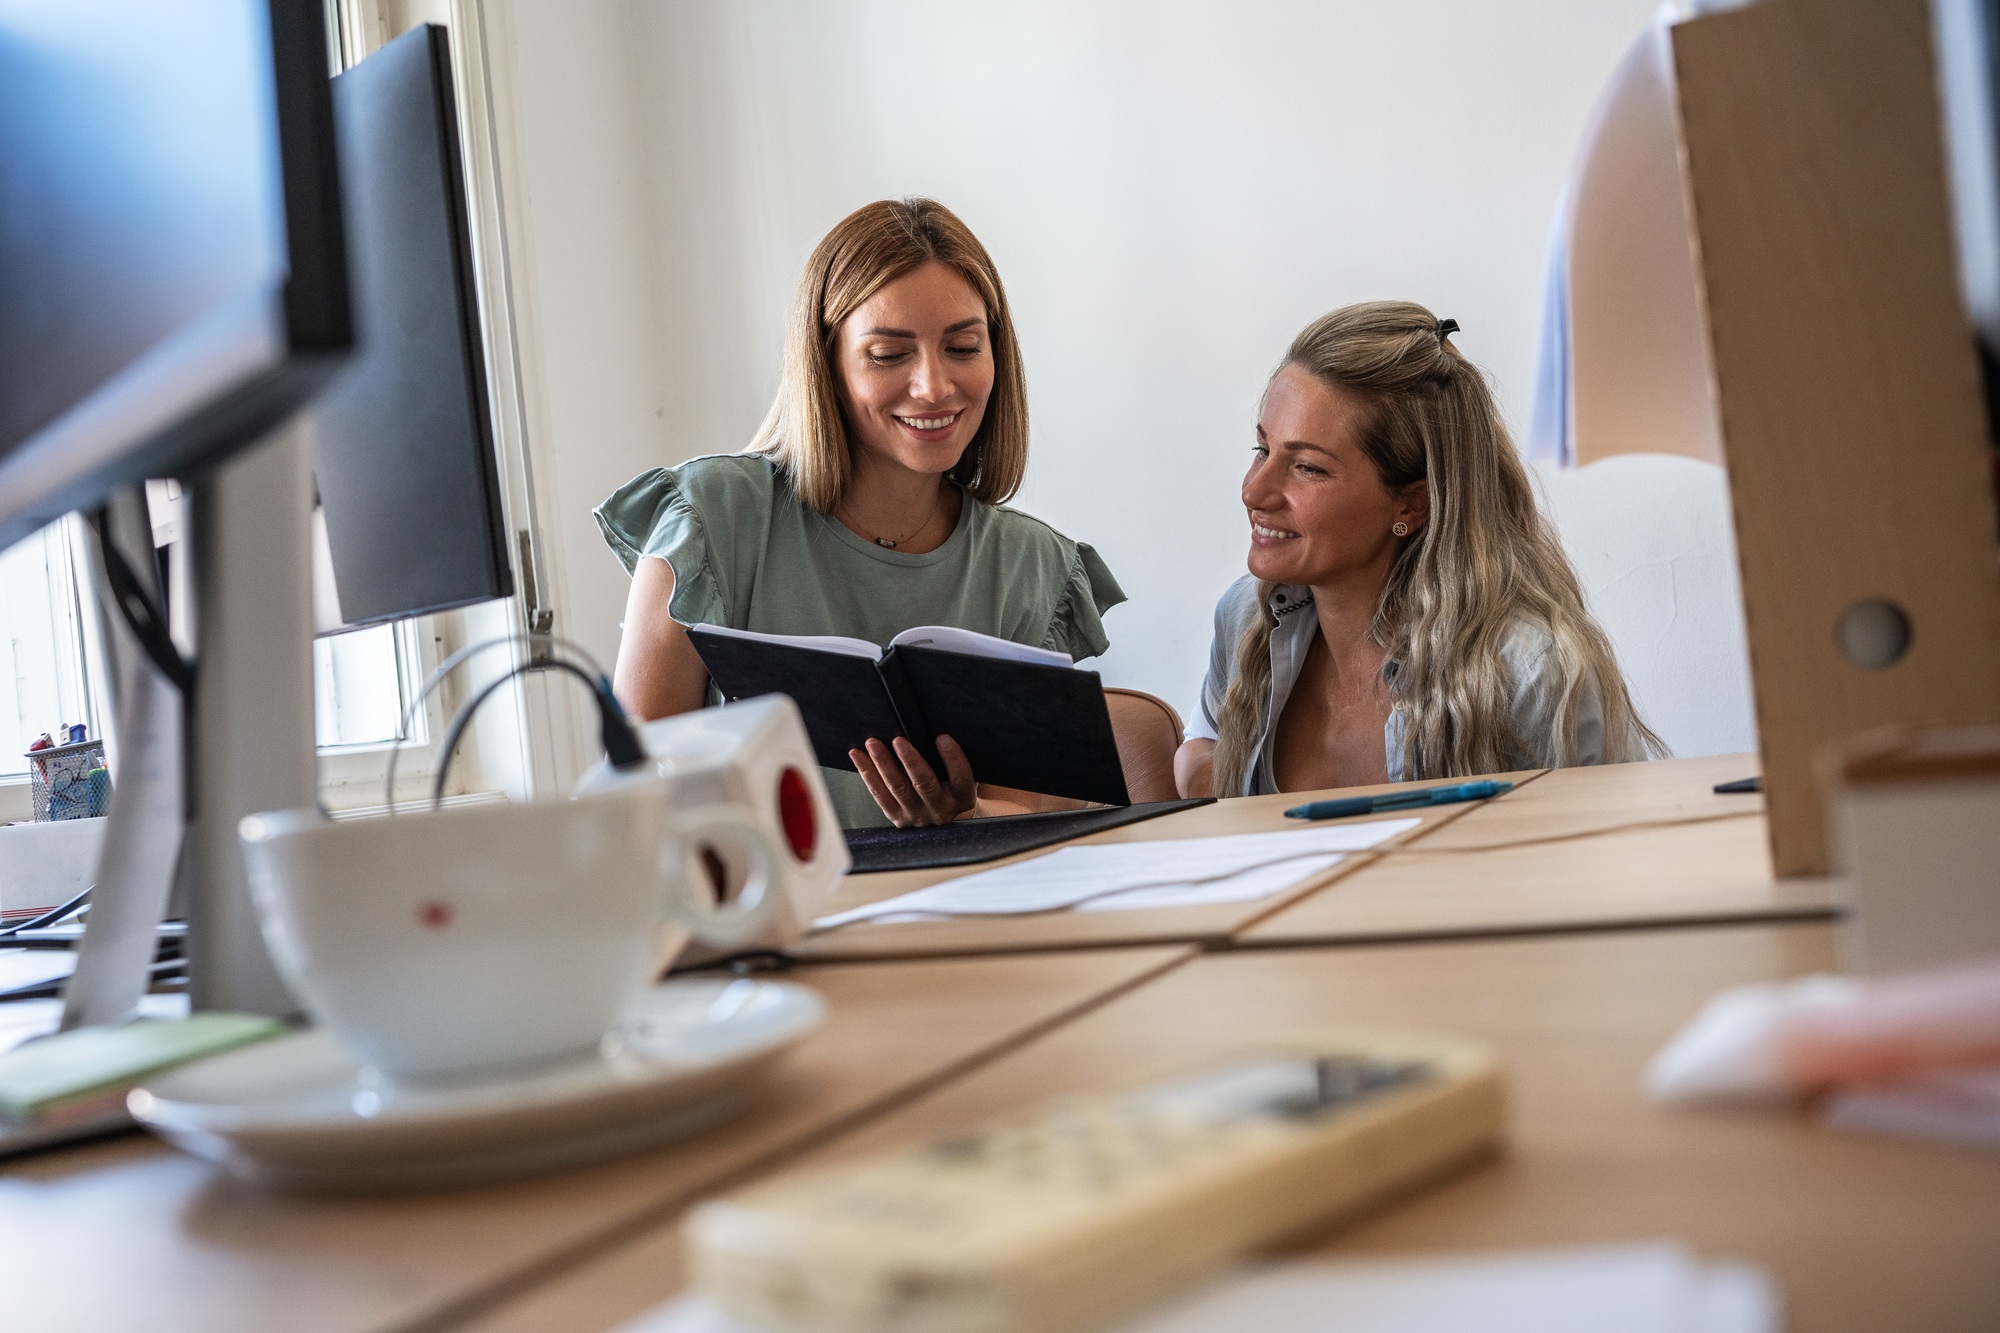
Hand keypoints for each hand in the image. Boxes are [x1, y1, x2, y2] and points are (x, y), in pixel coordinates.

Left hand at [850, 734, 975, 826]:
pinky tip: (858, 755)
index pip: (961, 778)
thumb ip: (953, 760)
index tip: (942, 737)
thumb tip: (936, 729)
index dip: (953, 758)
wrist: (941, 814)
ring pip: (898, 788)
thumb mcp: (960, 775)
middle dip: (910, 761)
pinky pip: (879, 794)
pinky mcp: (897, 817)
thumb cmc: (951, 784)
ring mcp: (917, 816)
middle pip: (925, 784)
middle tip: (898, 740)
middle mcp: (941, 809)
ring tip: (873, 743)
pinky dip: (867, 773)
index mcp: (962, 797)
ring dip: (883, 763)